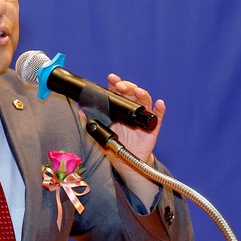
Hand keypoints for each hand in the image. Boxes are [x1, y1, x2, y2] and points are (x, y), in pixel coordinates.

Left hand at [99, 73, 165, 207]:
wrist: (126, 162)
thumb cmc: (115, 145)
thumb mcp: (100, 135)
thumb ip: (90, 123)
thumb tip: (80, 111)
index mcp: (119, 108)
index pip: (118, 91)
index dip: (115, 83)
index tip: (111, 79)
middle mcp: (132, 109)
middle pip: (132, 92)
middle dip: (127, 86)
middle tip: (120, 86)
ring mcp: (143, 116)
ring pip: (145, 100)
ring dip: (142, 94)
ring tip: (138, 92)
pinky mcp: (152, 126)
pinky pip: (158, 115)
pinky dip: (160, 108)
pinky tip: (159, 104)